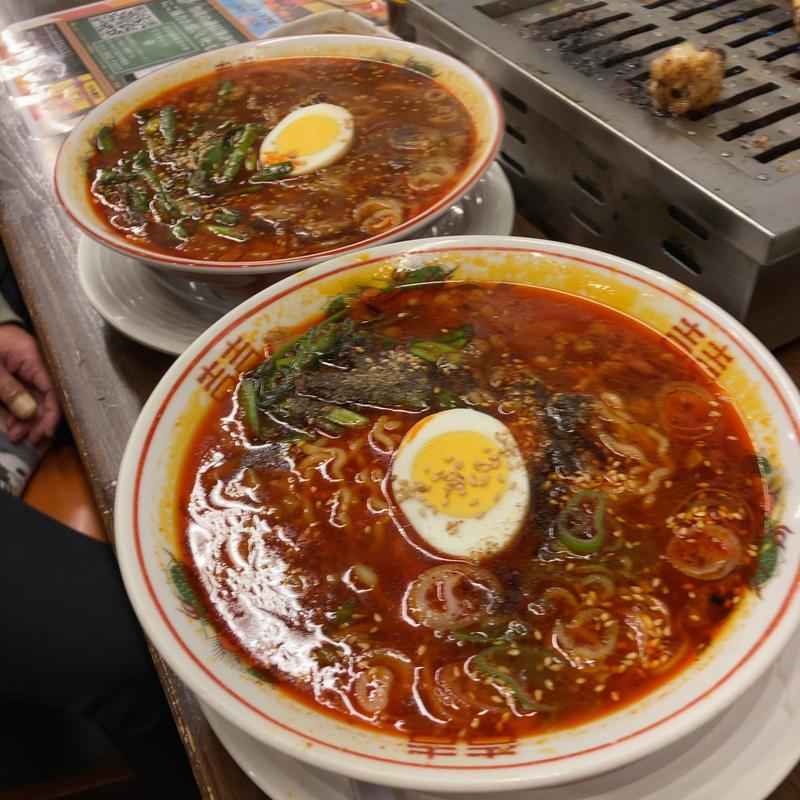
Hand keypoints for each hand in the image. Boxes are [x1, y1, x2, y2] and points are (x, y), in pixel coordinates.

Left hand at [0, 323, 60, 442]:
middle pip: (48, 399)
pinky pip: (24, 398)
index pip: (54, 391)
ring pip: (36, 402)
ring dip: (27, 421)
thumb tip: (29, 413)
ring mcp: (29, 371)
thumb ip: (10, 389)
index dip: (51, 415)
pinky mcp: (19, 376)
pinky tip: (12, 425)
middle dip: (37, 422)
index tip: (43, 433)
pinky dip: (18, 413)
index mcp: (36, 359)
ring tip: (15, 435)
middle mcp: (38, 366)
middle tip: (26, 440)